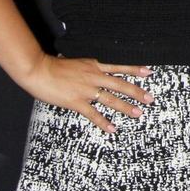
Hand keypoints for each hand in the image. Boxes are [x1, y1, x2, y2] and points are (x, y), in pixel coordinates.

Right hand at [18, 55, 153, 133]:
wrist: (39, 69)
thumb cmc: (54, 66)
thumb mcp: (77, 62)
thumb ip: (88, 67)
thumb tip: (95, 68)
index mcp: (95, 66)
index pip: (119, 68)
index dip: (134, 70)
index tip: (149, 72)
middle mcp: (94, 76)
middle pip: (120, 84)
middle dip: (136, 92)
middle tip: (150, 99)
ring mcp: (86, 90)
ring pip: (111, 99)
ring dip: (125, 107)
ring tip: (138, 113)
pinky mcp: (76, 101)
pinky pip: (93, 114)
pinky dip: (104, 122)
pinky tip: (112, 128)